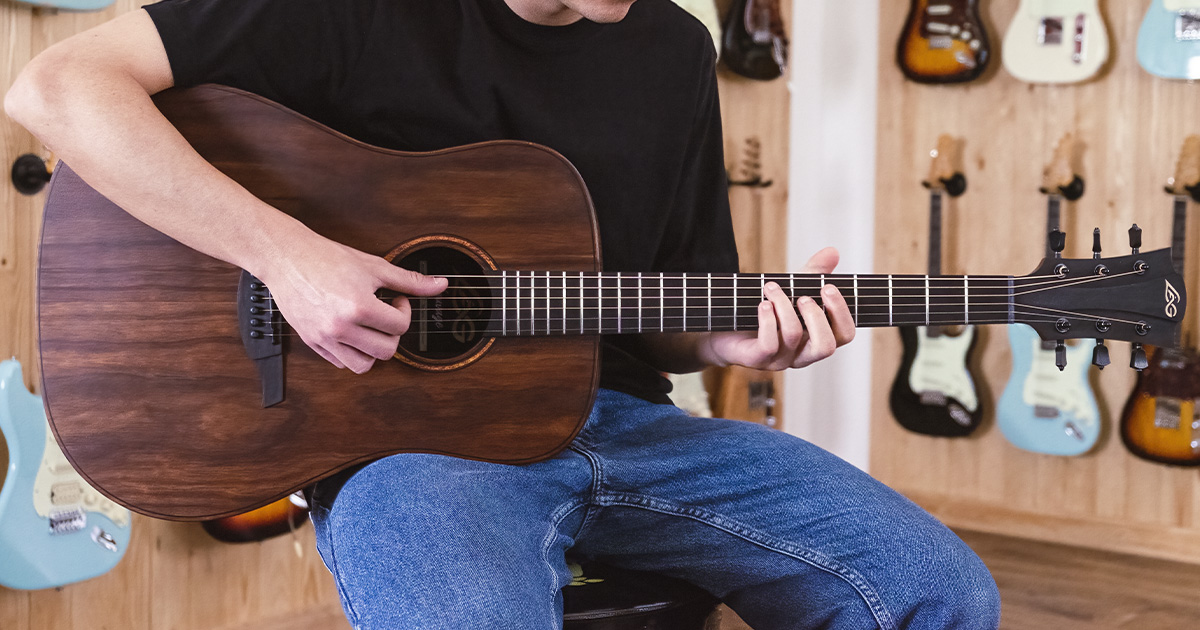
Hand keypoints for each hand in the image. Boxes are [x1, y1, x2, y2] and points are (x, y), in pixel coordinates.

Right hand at [257, 234, 446, 373]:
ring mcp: (324, 338)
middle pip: (386, 351)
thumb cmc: (327, 258)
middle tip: (385, 315)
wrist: (287, 257)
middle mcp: (340, 327)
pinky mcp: (311, 342)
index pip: (399, 327)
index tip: (396, 300)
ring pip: (363, 366)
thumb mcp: (374, 266)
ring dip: (373, 350)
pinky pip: (340, 363)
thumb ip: (410, 281)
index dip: (404, 311)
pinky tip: (352, 332)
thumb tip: (440, 285)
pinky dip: (351, 353)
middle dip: (392, 333)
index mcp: (358, 307)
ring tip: (370, 329)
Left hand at [704, 247, 854, 369]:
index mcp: (815, 339)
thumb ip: (813, 273)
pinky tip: (763, 304)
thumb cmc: (763, 311)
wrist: (722, 328)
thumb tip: (832, 251)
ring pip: (794, 336)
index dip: (841, 313)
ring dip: (784, 305)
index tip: (828, 287)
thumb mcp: (791, 289)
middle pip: (826, 346)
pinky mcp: (756, 359)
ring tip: (771, 287)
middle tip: (803, 295)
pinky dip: (768, 320)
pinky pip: (769, 343)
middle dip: (817, 315)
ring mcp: (779, 360)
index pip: (844, 336)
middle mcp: (801, 354)